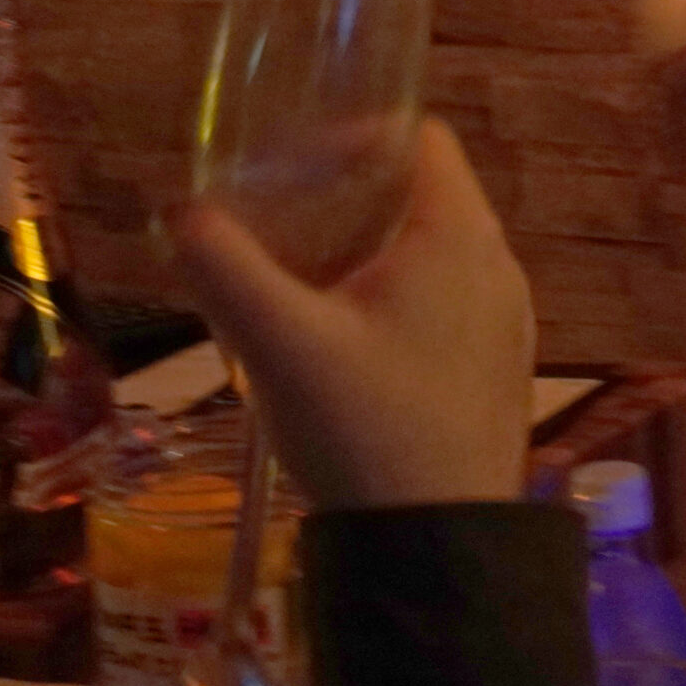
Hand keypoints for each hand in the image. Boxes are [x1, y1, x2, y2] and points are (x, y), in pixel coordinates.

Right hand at [174, 119, 533, 510]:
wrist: (437, 549)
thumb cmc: (365, 429)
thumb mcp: (277, 344)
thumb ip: (221, 267)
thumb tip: (179, 212)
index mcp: (459, 235)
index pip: (422, 137)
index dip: (355, 136)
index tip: (291, 170)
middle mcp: (498, 265)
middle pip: (424, 194)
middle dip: (351, 198)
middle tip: (280, 227)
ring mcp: (506, 321)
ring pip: (435, 253)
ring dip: (370, 254)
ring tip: (301, 285)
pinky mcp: (497, 369)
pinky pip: (447, 304)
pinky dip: (397, 301)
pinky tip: (343, 345)